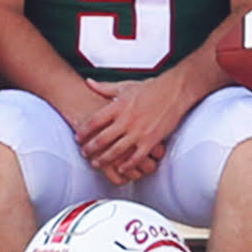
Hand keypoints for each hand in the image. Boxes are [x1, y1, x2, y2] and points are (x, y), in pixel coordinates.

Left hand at [93, 67, 205, 188]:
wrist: (174, 91)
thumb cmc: (150, 88)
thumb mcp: (125, 86)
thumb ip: (104, 87)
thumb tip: (88, 81)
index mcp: (118, 106)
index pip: (94, 121)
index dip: (84, 131)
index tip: (78, 138)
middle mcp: (126, 120)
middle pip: (102, 139)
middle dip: (90, 149)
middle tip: (84, 153)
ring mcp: (139, 132)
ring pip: (116, 151)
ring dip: (104, 159)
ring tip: (96, 163)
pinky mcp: (151, 140)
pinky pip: (136, 157)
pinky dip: (127, 165)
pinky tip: (121, 169)